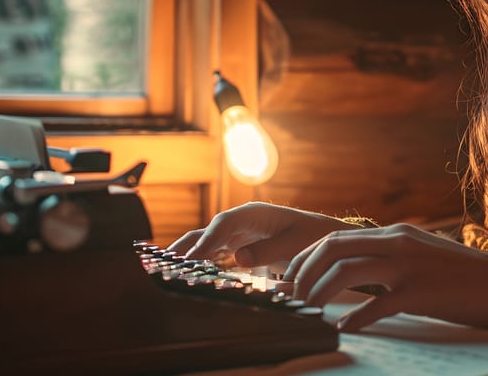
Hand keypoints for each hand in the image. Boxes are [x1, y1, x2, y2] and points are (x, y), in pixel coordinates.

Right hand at [168, 202, 360, 265]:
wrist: (324, 238)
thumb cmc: (313, 237)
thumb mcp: (295, 243)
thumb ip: (268, 250)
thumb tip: (238, 256)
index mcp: (254, 214)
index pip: (223, 225)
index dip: (205, 241)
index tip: (191, 259)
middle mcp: (241, 220)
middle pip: (207, 231)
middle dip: (186, 246)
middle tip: (163, 263)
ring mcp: (238, 233)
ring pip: (206, 241)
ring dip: (187, 254)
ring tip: (164, 269)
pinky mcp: (238, 245)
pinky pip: (213, 252)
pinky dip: (198, 261)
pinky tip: (185, 273)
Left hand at [284, 223, 487, 340]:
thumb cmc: (466, 278)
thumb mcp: (423, 257)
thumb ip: (391, 258)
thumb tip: (356, 273)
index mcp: (396, 234)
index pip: (335, 238)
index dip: (304, 259)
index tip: (288, 279)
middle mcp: (398, 242)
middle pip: (332, 248)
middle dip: (302, 273)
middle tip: (289, 297)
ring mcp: (409, 265)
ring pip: (346, 271)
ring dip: (319, 292)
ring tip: (308, 311)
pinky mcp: (421, 291)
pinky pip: (377, 305)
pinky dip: (355, 318)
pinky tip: (345, 329)